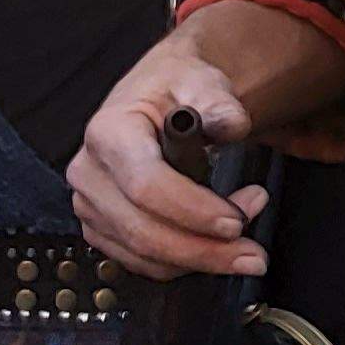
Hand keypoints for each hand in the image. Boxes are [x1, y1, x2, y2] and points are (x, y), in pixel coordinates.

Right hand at [71, 30, 269, 281]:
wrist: (156, 95)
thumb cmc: (176, 87)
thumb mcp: (201, 81)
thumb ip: (220, 104)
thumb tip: (232, 126)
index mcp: (109, 131)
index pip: (146, 184)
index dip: (192, 210)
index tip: (236, 221)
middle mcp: (90, 172)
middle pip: (143, 231)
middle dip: (204, 249)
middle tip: (254, 254)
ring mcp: (91, 205)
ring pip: (144, 255)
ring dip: (200, 258)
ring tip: (246, 242)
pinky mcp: (102, 228)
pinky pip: (142, 262)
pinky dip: (184, 262)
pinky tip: (216, 243)